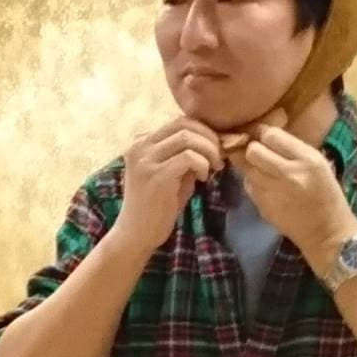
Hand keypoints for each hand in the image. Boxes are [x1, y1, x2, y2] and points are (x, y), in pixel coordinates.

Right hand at [116, 114, 225, 257]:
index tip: (217, 148)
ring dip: (208, 150)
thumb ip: (185, 156)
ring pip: (187, 137)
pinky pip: (188, 157)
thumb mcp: (171, 175)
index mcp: (141, 142)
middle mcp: (140, 145)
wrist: (136, 235)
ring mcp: (145, 159)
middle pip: (183, 124)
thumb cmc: (156, 207)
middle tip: (220, 156)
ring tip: (215, 166)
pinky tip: (204, 177)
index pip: (178, 122)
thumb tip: (213, 142)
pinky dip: (202, 164)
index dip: (203, 131)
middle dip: (209, 137)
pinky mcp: (156, 175)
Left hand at [238, 123, 356, 267]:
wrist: (327, 233)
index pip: (272, 135)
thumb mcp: (320, 165)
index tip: (265, 138)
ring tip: (263, 172)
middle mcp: (288, 173)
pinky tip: (266, 188)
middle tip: (260, 155)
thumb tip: (266, 136)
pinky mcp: (263, 207)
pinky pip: (248, 187)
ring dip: (251, 167)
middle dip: (253, 150)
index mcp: (307, 159)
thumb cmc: (328, 196)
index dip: (264, 135)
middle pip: (253, 151)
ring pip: (246, 169)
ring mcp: (273, 192)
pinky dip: (253, 184)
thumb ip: (294, 149)